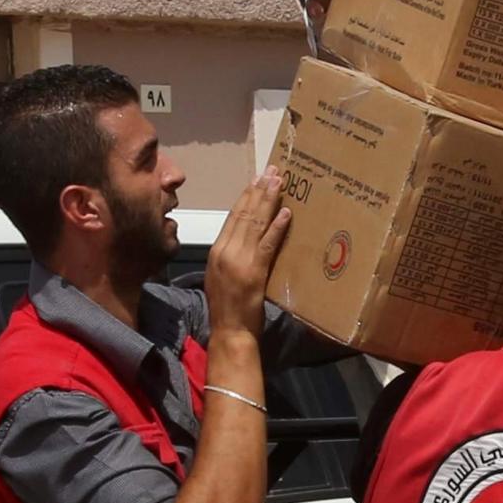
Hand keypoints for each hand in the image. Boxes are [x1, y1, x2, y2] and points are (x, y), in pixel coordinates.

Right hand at [203, 170, 291, 336]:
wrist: (229, 331)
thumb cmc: (228, 309)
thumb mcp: (222, 276)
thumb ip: (231, 255)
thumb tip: (246, 237)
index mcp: (217, 251)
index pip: (232, 217)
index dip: (245, 196)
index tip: (256, 180)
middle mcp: (225, 251)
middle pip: (244, 214)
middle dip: (259, 190)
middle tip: (272, 171)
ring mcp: (239, 260)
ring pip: (255, 223)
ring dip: (269, 200)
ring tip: (279, 181)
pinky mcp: (254, 271)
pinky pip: (268, 243)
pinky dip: (277, 226)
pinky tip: (286, 212)